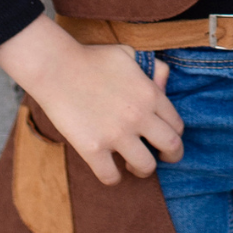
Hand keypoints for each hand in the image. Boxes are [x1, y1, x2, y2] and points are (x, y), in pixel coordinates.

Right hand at [0, 15, 183, 186]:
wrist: (54, 67)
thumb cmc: (90, 58)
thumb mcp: (129, 54)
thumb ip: (153, 68)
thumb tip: (163, 84)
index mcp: (150, 95)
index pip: (177, 126)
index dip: (173, 134)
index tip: (163, 137)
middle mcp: (139, 116)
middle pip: (172, 148)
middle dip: (171, 157)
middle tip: (160, 157)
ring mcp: (116, 134)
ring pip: (146, 167)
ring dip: (142, 169)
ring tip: (132, 164)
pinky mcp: (93, 148)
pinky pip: (111, 176)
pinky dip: (113, 177)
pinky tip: (109, 169)